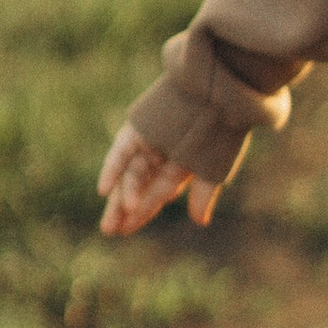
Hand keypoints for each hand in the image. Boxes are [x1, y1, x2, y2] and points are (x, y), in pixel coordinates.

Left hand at [97, 124, 220, 236]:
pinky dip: (113, 169)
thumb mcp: (214, 168)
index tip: (127, 230)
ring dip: (120, 195)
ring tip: (111, 220)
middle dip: (125, 207)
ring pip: (130, 172)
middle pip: (140, 184)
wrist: (218, 96)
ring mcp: (150, 140)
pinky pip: (122, 151)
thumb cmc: (223, 132)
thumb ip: (203, 194)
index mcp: (184, 164)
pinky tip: (104, 190)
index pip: (158, 192)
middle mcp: (164, 153)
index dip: (143, 210)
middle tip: (110, 230)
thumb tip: (200, 222)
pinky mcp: (138, 128)